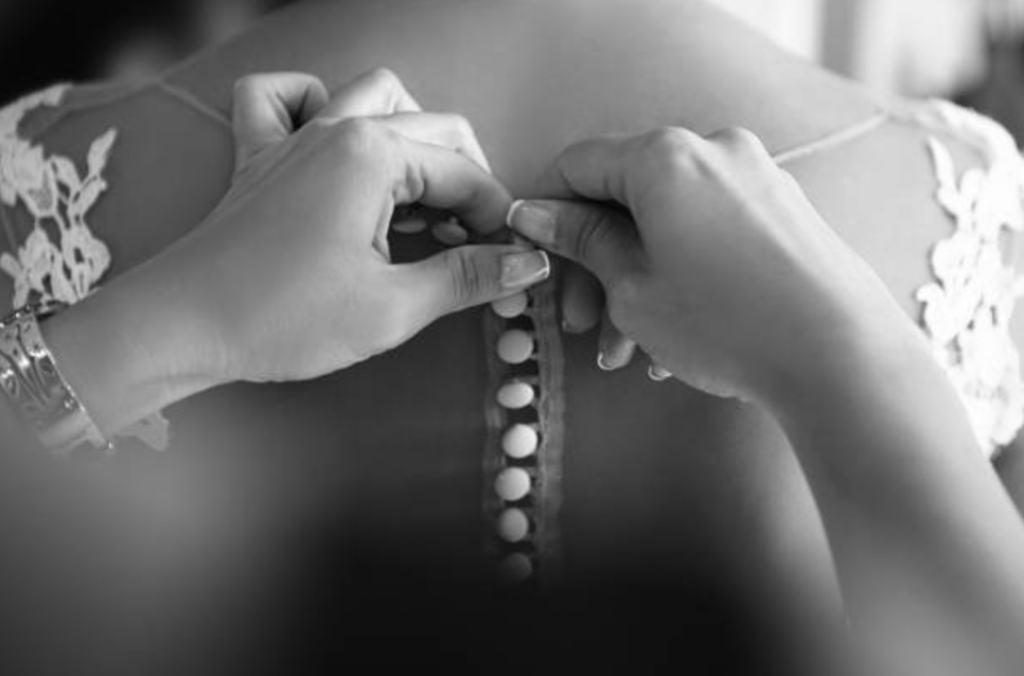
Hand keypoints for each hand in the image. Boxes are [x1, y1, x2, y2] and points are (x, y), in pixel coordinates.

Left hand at [161, 69, 549, 383]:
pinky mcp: (258, 158)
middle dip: (467, 179)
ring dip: (411, 134)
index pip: (464, 174)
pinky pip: (281, 100)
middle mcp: (336, 129)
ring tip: (419, 196)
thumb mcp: (392, 308)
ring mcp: (293, 138)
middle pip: (434, 126)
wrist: (181, 328)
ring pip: (374, 95)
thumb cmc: (281, 319)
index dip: (497, 219)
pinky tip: (330, 143)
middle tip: (473, 241)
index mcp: (372, 155)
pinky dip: (311, 104)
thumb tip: (528, 263)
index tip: (510, 260)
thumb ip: (467, 277)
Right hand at [508, 126, 915, 403]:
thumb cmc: (727, 323)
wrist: (840, 356)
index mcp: (663, 157)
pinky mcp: (783, 208)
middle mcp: (712, 150)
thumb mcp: (631, 287)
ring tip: (629, 352)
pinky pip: (709, 231)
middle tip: (581, 324)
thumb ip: (582, 241)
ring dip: (637, 281)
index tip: (536, 259)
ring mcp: (755, 176)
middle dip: (595, 264)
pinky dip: (681, 273)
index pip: (578, 165)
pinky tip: (675, 335)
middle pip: (625, 197)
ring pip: (668, 222)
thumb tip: (535, 213)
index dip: (547, 213)